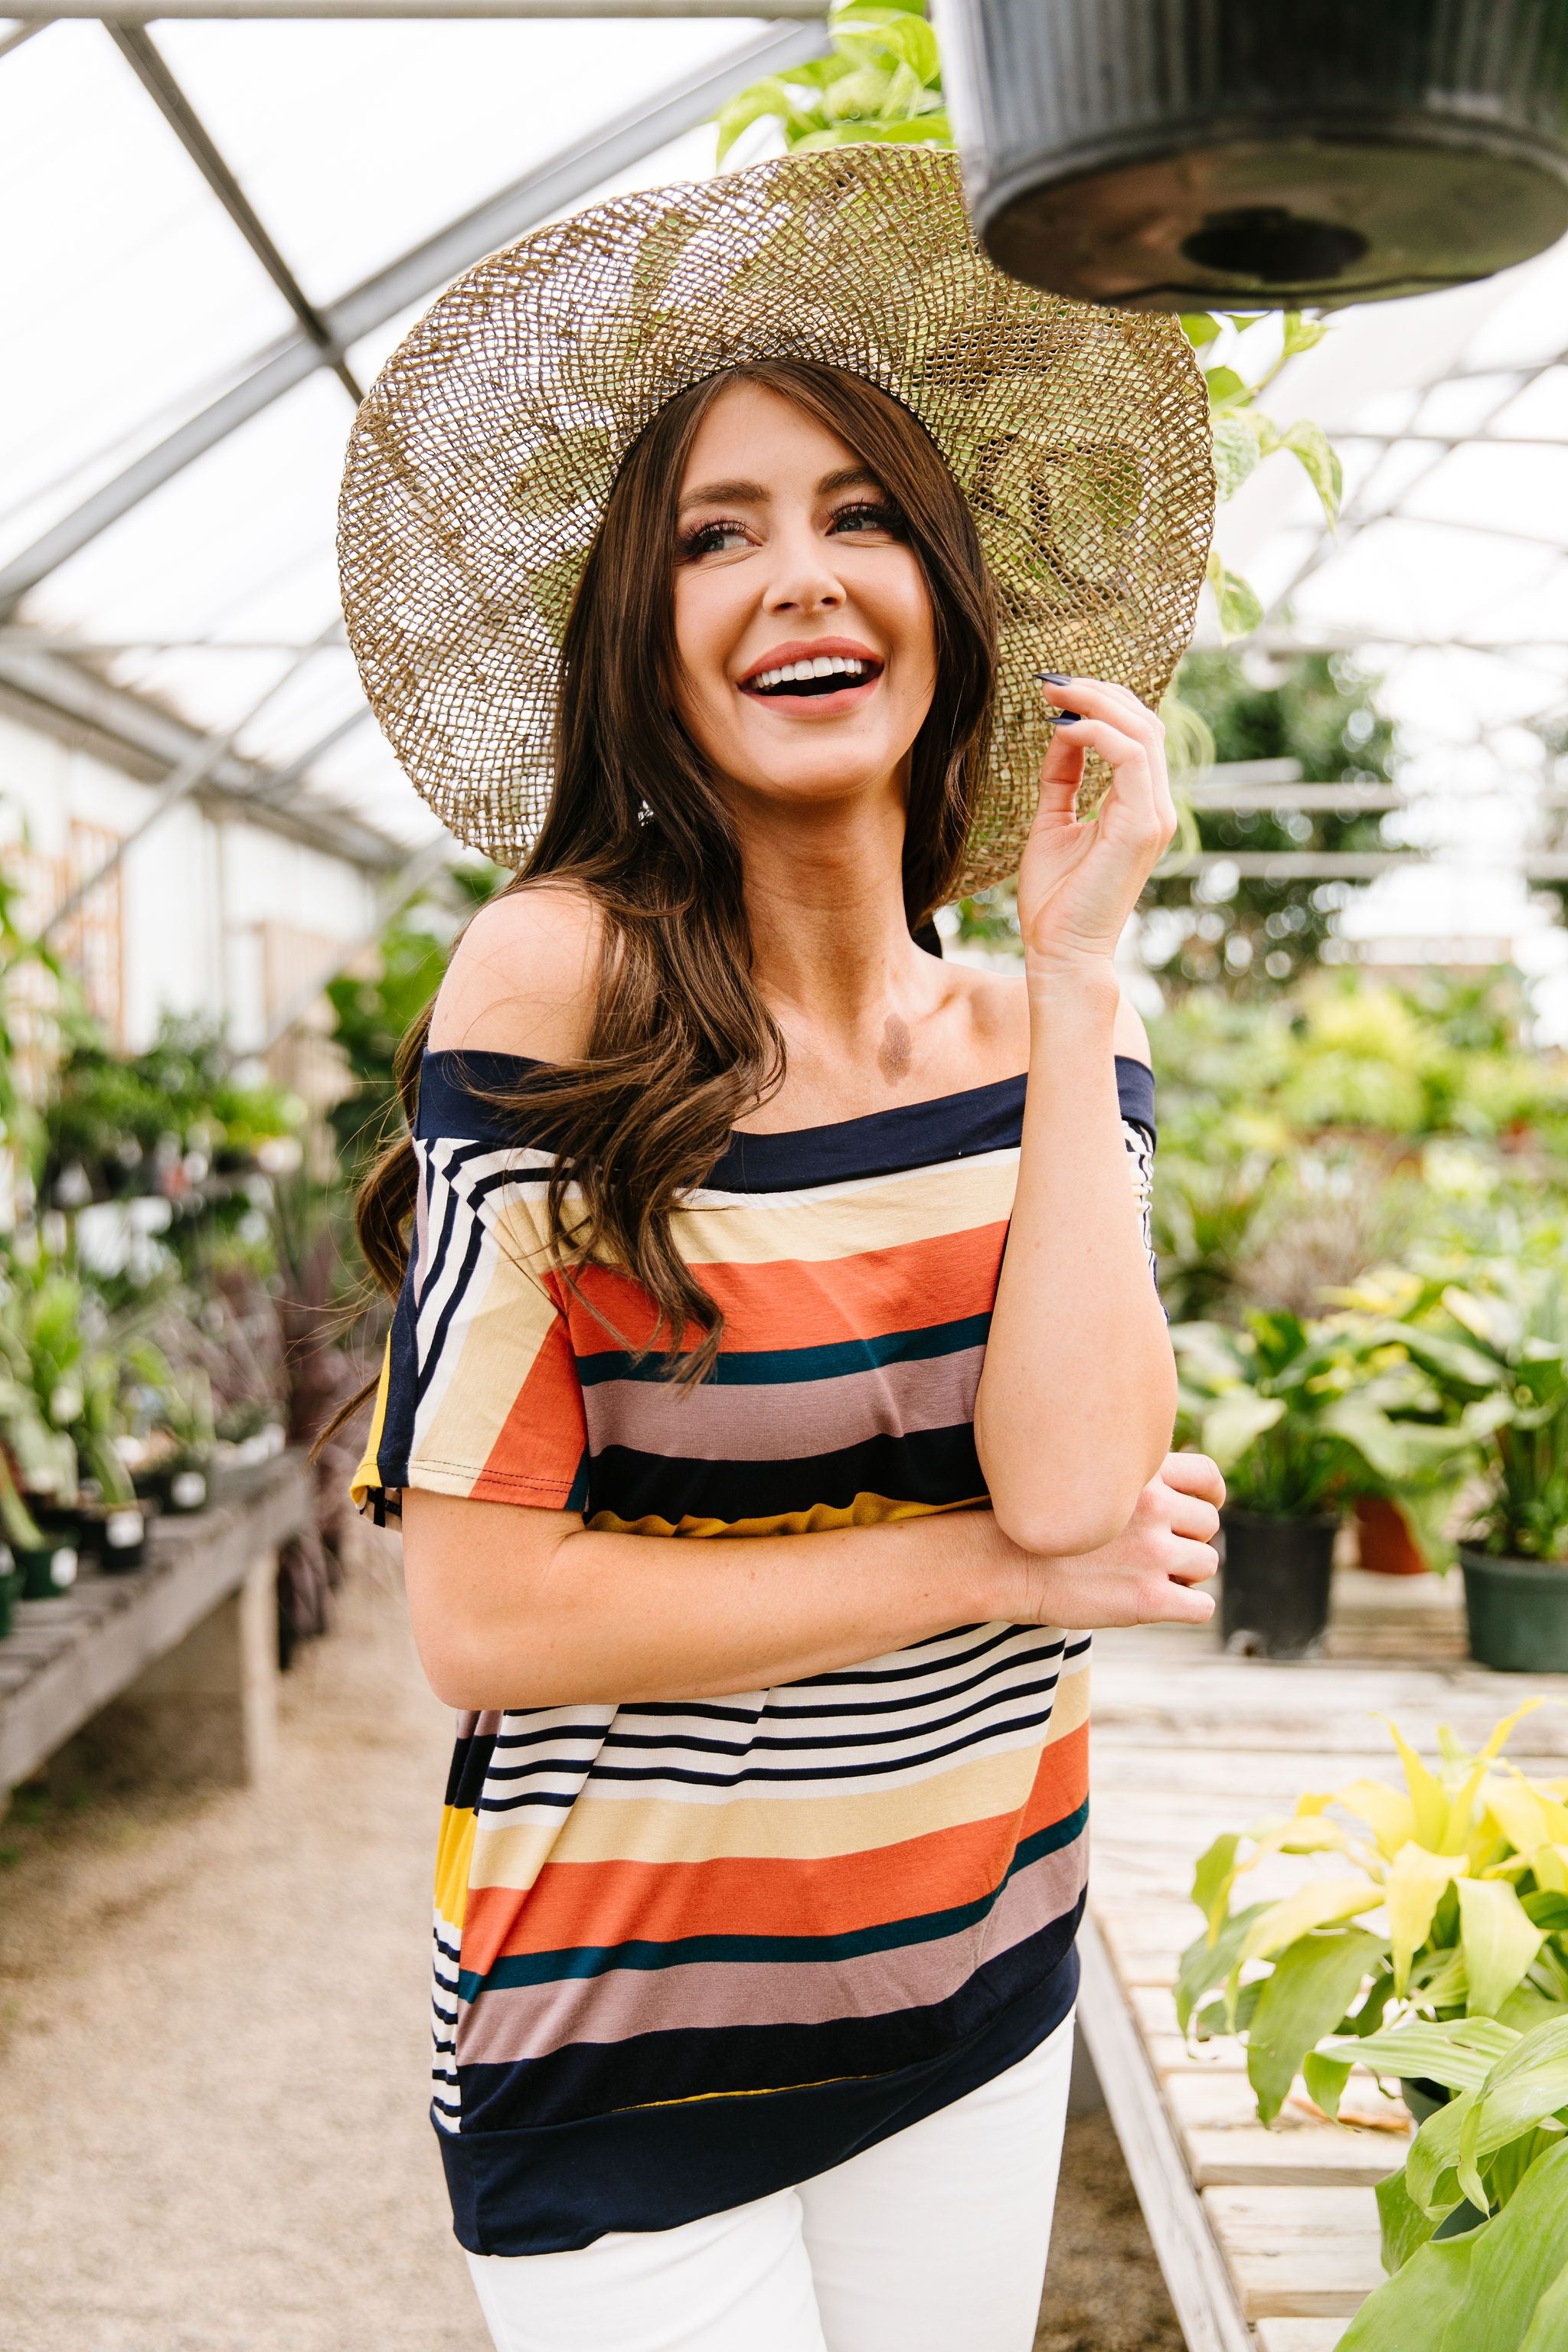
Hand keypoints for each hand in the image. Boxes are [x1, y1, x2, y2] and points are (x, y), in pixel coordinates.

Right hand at [995, 1451, 1223, 1628]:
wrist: (999, 1561)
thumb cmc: (1034, 1523)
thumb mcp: (1082, 1478)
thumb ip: (1125, 1480)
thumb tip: (1161, 1491)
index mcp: (1141, 1474)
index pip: (1207, 1477)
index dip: (1209, 1496)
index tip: (1199, 1510)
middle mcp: (1155, 1508)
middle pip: (1208, 1525)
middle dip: (1187, 1540)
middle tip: (1152, 1554)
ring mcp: (1154, 1553)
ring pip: (1207, 1565)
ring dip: (1184, 1575)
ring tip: (1144, 1578)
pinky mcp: (1150, 1598)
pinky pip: (1201, 1608)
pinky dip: (1186, 1609)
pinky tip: (1157, 1605)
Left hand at [1016, 676, 1176, 976]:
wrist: (1060, 953)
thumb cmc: (1055, 901)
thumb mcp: (1052, 822)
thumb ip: (1061, 777)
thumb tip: (1062, 729)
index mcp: (1138, 806)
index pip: (1135, 735)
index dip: (1100, 703)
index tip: (1054, 691)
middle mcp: (1155, 807)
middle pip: (1144, 723)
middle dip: (1098, 693)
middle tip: (1052, 681)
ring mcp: (1154, 816)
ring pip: (1143, 732)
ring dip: (1098, 703)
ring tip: (1055, 694)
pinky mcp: (1142, 826)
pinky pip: (1130, 758)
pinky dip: (1097, 734)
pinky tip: (1064, 729)